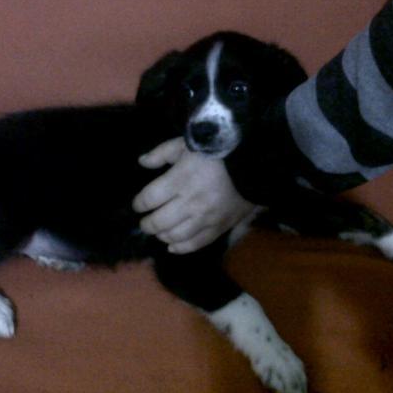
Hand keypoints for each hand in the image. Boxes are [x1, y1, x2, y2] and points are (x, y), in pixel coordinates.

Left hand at [133, 138, 256, 253]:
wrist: (254, 162)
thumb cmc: (217, 151)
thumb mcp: (186, 144)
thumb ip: (161, 153)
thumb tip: (142, 162)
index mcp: (179, 180)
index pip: (149, 199)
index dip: (139, 204)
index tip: (138, 204)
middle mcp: (190, 202)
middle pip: (159, 222)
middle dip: (147, 224)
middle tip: (145, 221)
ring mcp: (206, 218)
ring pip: (175, 236)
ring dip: (162, 236)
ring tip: (159, 231)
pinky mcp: (220, 227)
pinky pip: (197, 243)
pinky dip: (181, 248)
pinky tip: (172, 246)